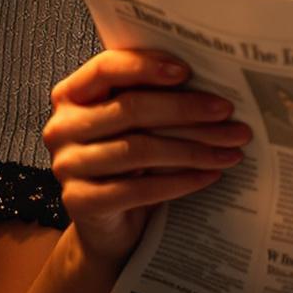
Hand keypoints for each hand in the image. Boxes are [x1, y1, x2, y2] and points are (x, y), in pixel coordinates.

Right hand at [42, 51, 250, 266]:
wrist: (109, 226)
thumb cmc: (130, 165)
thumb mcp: (137, 127)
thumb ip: (155, 100)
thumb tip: (214, 87)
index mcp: (72, 95)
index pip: (105, 68)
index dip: (146, 66)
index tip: (188, 71)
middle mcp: (62, 127)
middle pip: (130, 109)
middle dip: (186, 109)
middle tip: (227, 112)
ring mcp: (67, 166)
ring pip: (138, 150)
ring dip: (192, 149)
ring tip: (231, 149)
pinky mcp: (80, 202)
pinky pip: (138, 190)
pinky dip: (180, 182)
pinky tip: (210, 176)